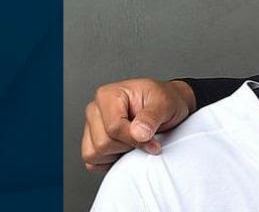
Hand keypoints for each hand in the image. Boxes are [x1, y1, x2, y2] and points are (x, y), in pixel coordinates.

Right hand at [81, 78, 195, 172]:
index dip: (135, 139)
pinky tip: (125, 148)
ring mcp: (91, 126)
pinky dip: (110, 161)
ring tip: (134, 140)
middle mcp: (95, 110)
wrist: (168, 107)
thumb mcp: (165, 103)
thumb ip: (151, 117)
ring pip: (94, 154)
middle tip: (143, 135)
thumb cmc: (164, 102)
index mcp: (108, 95)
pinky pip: (93, 162)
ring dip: (118, 153)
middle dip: (127, 145)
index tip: (152, 139)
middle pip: (102, 143)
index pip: (113, 127)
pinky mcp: (91, 142)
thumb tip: (138, 133)